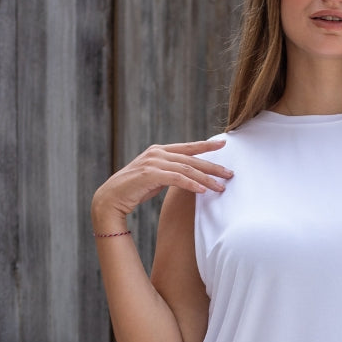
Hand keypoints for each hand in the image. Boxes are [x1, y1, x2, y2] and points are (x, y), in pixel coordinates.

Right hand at [91, 139, 232, 225]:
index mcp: (159, 151)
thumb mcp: (156, 178)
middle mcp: (157, 153)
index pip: (188, 147)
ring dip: (206, 178)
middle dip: (213, 166)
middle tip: (230, 174)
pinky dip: (191, 184)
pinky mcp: (150, 175)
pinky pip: (176, 179)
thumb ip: (170, 172)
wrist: (110, 198)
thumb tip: (189, 176)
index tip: (224, 143)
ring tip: (221, 187)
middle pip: (192, 158)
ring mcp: (153, 162)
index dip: (206, 145)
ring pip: (187, 169)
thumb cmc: (134, 190)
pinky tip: (203, 191)